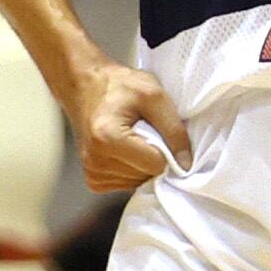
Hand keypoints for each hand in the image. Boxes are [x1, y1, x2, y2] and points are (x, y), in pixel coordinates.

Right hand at [69, 51, 192, 190]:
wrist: (84, 86)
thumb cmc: (117, 86)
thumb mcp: (154, 96)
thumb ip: (174, 129)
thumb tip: (186, 163)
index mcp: (108, 138)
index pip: (156, 165)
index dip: (165, 148)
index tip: (155, 129)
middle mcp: (95, 160)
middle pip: (147, 176)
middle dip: (152, 155)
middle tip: (141, 131)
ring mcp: (92, 172)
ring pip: (138, 182)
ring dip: (142, 163)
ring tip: (131, 139)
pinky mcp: (92, 179)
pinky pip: (126, 185)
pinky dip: (131, 170)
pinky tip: (123, 151)